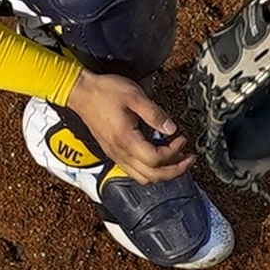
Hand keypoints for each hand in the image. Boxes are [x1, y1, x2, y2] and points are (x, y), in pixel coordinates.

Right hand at [66, 68, 193, 183]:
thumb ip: (155, 114)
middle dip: (175, 170)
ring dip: (163, 173)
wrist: (81, 93)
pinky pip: (133, 171)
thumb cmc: (105, 92)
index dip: (174, 152)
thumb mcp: (134, 96)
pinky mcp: (113, 153)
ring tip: (176, 159)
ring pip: (142, 178)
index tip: (182, 138)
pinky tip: (157, 157)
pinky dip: (150, 170)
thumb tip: (171, 129)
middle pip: (152, 176)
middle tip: (189, 159)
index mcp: (126, 140)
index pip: (156, 159)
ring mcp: (115, 155)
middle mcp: (120, 153)